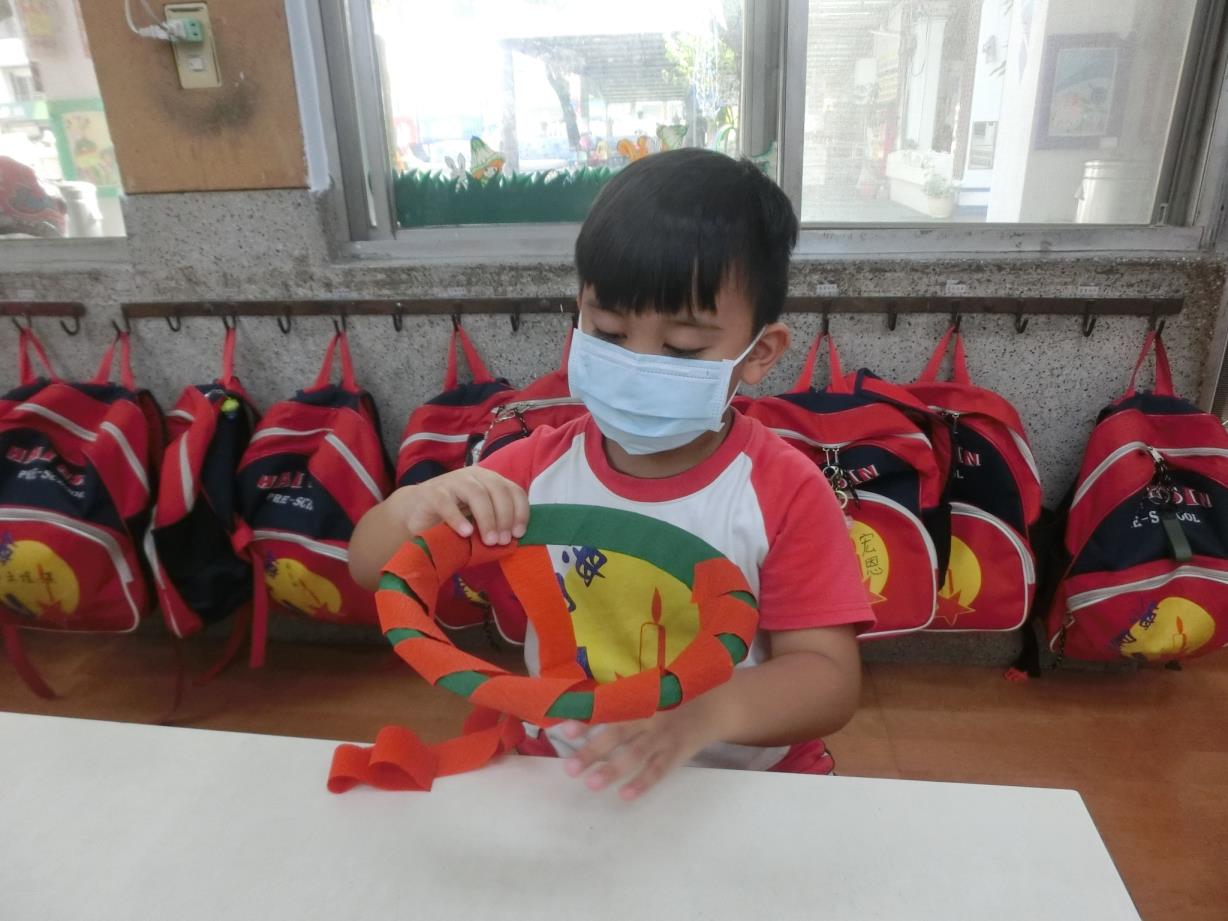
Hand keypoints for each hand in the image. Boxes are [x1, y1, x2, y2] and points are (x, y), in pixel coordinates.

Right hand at [394, 468, 528, 545]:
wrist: (415, 511)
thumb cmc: (454, 516)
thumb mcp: (478, 517)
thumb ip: (496, 521)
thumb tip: (515, 539)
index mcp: (490, 480)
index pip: (513, 490)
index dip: (520, 512)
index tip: (518, 534)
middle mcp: (474, 476)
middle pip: (497, 490)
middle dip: (504, 517)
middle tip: (502, 541)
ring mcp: (453, 481)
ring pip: (477, 494)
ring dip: (487, 518)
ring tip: (489, 541)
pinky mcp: (432, 492)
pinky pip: (447, 503)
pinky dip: (458, 519)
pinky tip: (466, 533)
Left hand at [561, 697, 725, 800]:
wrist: (711, 706)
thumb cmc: (669, 699)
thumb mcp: (648, 692)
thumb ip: (622, 699)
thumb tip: (581, 708)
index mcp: (638, 699)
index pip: (608, 709)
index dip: (587, 720)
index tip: (565, 730)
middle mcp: (648, 717)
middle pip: (617, 734)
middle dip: (593, 751)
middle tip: (570, 768)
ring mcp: (663, 736)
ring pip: (635, 754)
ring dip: (613, 769)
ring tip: (591, 784)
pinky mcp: (676, 753)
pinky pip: (658, 770)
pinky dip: (643, 782)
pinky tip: (625, 795)